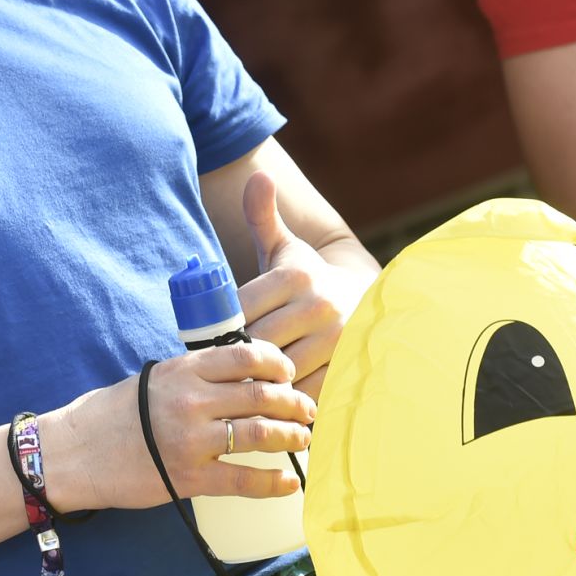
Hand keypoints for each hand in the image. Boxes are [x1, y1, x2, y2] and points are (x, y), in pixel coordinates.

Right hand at [44, 340, 313, 511]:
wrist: (77, 453)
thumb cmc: (117, 413)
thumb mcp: (159, 377)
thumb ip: (198, 374)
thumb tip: (245, 374)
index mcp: (186, 370)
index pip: (247, 356)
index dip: (277, 363)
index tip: (289, 372)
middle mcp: (192, 400)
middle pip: (261, 395)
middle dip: (294, 403)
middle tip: (307, 410)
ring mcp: (191, 440)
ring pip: (259, 435)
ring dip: (290, 437)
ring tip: (303, 439)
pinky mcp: (188, 477)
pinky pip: (241, 479)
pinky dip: (272, 483)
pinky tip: (288, 483)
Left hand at [238, 168, 370, 401]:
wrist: (363, 299)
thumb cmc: (307, 277)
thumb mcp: (284, 247)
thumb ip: (263, 216)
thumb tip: (257, 177)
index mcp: (297, 275)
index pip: (241, 310)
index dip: (222, 329)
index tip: (212, 340)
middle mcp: (319, 305)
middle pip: (258, 344)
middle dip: (238, 358)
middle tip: (221, 370)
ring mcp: (337, 338)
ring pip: (282, 371)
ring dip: (262, 382)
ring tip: (244, 386)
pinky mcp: (347, 365)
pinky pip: (307, 391)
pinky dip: (290, 398)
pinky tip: (276, 395)